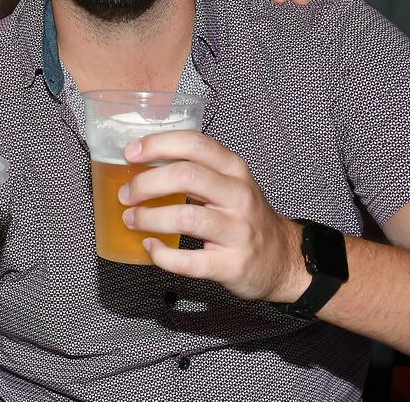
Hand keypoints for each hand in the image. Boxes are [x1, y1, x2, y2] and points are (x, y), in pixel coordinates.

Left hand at [119, 131, 308, 302]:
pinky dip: (161, 255)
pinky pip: (188, 261)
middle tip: (127, 194)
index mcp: (234, 169)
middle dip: (146, 183)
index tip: (130, 153)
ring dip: (148, 218)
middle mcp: (239, 195)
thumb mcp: (229, 183)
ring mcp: (238, 231)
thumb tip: (140, 165)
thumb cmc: (244, 217)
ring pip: (185, 217)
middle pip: (186, 176)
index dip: (157, 145)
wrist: (282, 260)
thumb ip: (194, 169)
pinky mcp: (232, 264)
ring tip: (132, 220)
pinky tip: (151, 247)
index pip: (194, 143)